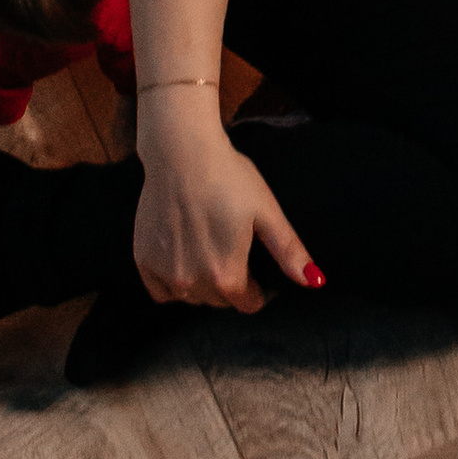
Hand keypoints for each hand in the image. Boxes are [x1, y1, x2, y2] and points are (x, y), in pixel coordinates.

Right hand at [134, 95, 319, 312]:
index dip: (260, 291)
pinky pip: (161, 291)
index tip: (261, 273)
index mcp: (226, 275)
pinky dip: (173, 282)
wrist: (182, 154)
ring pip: (191, 297)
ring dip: (204, 284)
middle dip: (232, 285)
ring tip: (211, 250)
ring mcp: (165, 273)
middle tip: (235, 252)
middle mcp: (192, 282)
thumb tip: (314, 282)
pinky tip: (184, 255)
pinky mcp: (143, 260)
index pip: (248, 304)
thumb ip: (289, 252)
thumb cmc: (229, 179)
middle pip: (219, 302)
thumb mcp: (267, 212)